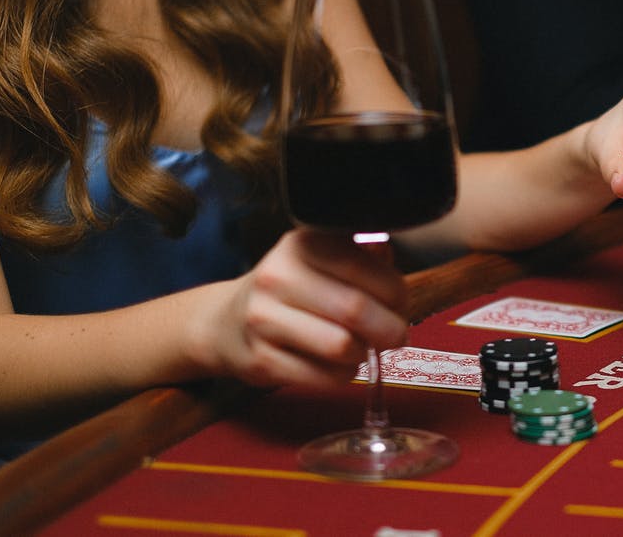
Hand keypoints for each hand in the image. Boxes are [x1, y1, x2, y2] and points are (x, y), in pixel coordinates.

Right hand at [192, 229, 408, 387]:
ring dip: (364, 353)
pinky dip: (343, 375)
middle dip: (389, 328)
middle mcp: (277, 277)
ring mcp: (263, 320)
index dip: (396, 292)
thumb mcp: (319, 259)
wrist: (224, 322)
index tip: (399, 304)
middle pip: (355, 309)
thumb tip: (390, 263)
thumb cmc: (290, 290)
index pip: (364, 267)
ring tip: (361, 348)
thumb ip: (361, 256)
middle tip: (395, 335)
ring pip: (342, 347)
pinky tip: (338, 365)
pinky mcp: (260, 361)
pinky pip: (324, 377)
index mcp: (301, 245)